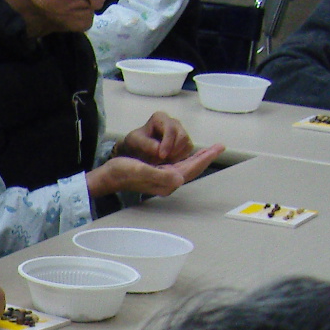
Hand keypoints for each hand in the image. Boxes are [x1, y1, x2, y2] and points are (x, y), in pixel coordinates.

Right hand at [86, 144, 224, 200]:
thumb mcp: (140, 170)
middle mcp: (168, 182)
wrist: (109, 177)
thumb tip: (180, 179)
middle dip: (206, 157)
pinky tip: (190, 156)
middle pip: (192, 169)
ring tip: (210, 150)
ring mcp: (164, 179)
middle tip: (220, 147)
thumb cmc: (122, 171)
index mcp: (167, 181)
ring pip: (187, 167)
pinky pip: (179, 167)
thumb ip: (160, 175)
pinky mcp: (158, 174)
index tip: (218, 148)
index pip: (191, 169)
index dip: (205, 158)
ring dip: (199, 158)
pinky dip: (188, 159)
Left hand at [116, 113, 195, 163]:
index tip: (161, 156)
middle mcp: (173, 123)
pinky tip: (168, 162)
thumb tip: (158, 149)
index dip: (168, 143)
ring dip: (177, 156)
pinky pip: (188, 151)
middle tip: (163, 160)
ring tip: (163, 161)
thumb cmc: (135, 143)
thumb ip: (146, 144)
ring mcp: (181, 132)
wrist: (137, 151)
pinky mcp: (185, 143)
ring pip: (188, 145)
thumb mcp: (135, 142)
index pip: (170, 129)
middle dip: (174, 151)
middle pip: (183, 137)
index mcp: (160, 118)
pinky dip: (180, 158)